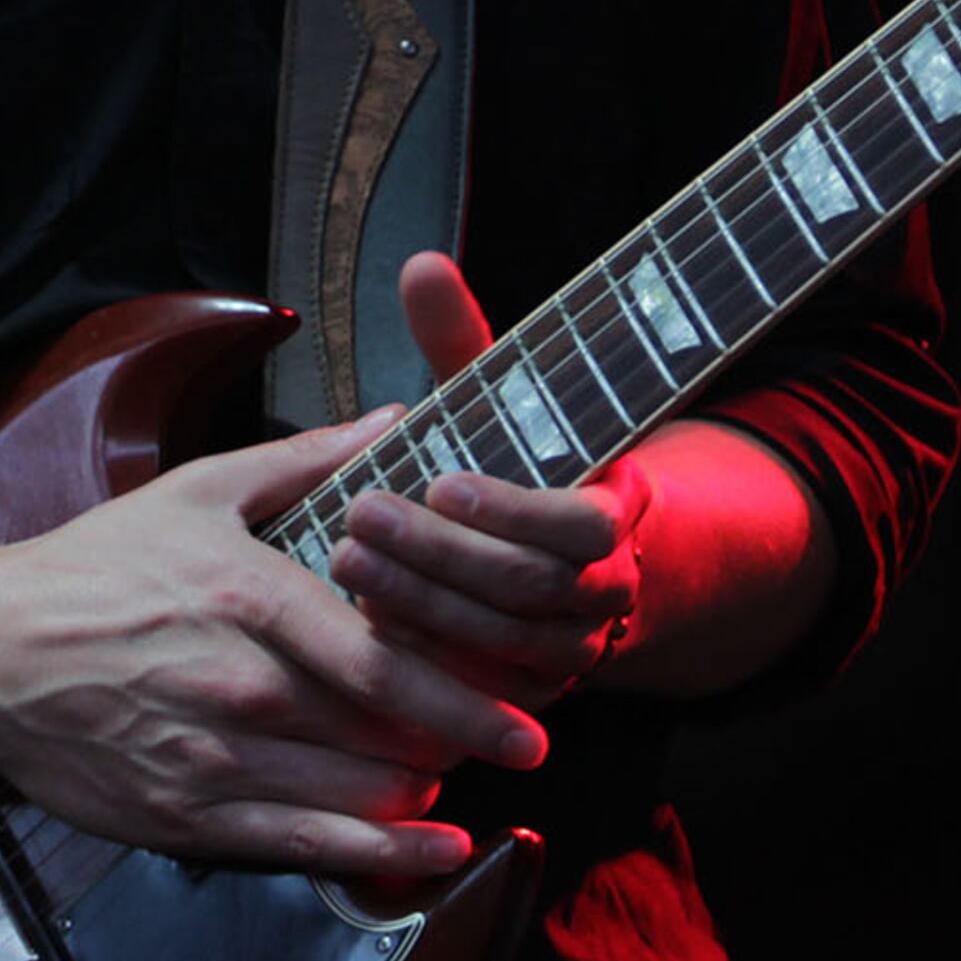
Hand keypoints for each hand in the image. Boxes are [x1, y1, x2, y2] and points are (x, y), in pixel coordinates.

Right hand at [0, 406, 545, 877]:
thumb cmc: (94, 567)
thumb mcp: (198, 489)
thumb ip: (309, 459)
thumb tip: (398, 421)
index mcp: (252, 599)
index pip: (386, 659)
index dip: (469, 692)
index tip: (529, 705)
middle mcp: (244, 689)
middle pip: (389, 732)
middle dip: (464, 740)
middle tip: (517, 737)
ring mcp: (218, 761)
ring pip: (361, 793)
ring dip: (427, 790)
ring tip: (461, 770)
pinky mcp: (191, 818)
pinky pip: (309, 847)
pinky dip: (384, 856)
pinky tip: (434, 851)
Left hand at [325, 252, 651, 711]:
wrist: (564, 559)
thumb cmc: (514, 460)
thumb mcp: (497, 399)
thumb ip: (461, 340)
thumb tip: (420, 265)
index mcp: (615, 514)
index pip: (584, 526)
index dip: (513, 510)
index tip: (440, 482)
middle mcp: (606, 592)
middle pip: (531, 590)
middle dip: (440, 556)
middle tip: (360, 517)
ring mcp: (570, 654)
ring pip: (503, 646)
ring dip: (420, 608)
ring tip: (344, 560)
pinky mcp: (526, 696)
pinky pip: (479, 693)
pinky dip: (422, 663)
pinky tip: (360, 626)